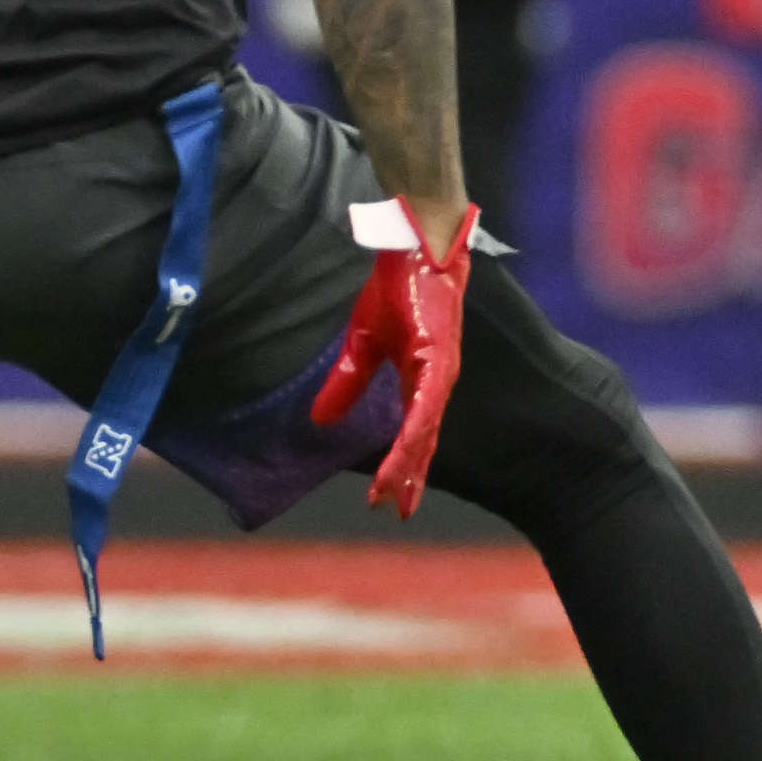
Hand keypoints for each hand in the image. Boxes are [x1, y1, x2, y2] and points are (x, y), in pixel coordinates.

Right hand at [313, 201, 474, 517]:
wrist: (414, 248)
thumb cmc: (397, 289)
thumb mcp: (363, 341)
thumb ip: (348, 381)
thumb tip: (320, 420)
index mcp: (421, 378)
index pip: (414, 432)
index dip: (404, 466)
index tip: (389, 500)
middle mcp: (437, 380)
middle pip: (425, 439)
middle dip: (411, 477)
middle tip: (398, 512)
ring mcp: (441, 369)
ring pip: (426, 428)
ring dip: (411, 462)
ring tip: (397, 495)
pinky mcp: (438, 355)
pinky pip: (426, 400)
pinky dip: (416, 426)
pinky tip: (409, 449)